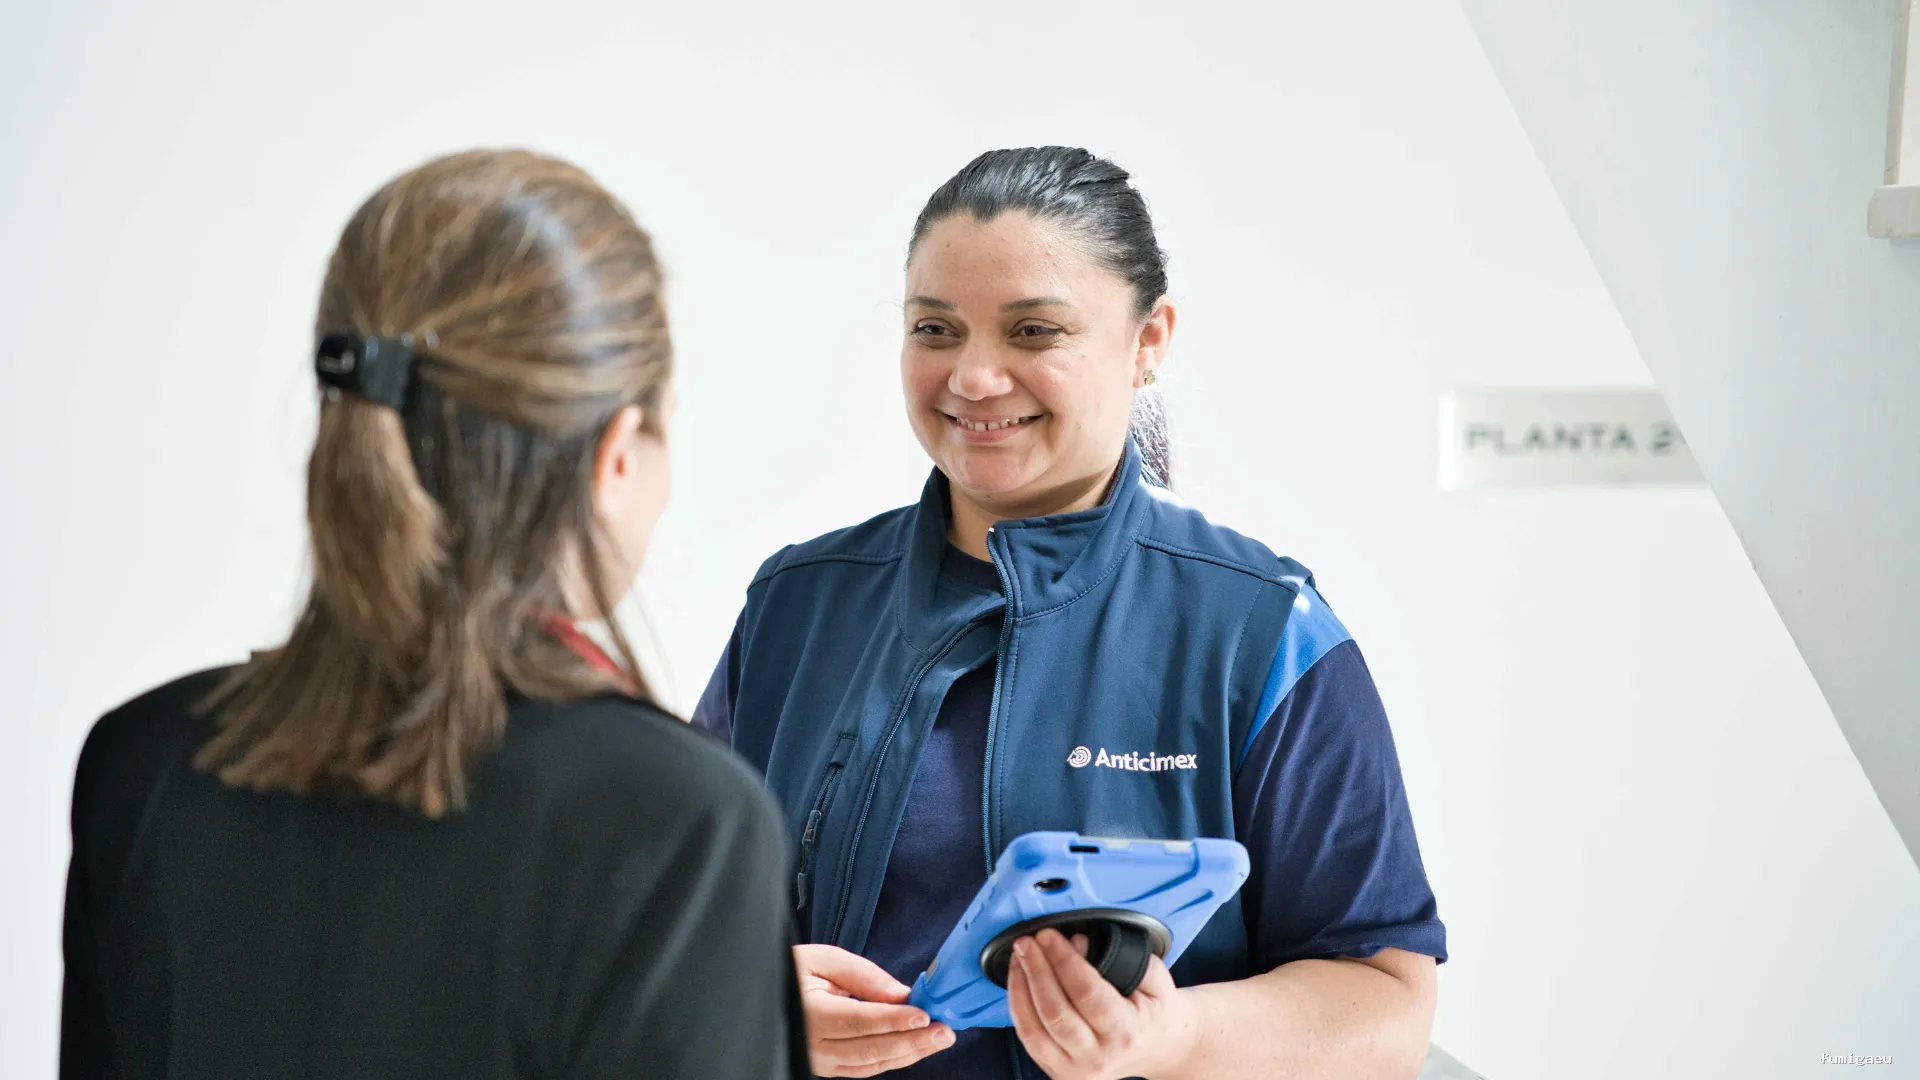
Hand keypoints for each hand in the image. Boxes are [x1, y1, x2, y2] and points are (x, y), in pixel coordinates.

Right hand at [794, 944, 955, 1075]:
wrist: (762, 992)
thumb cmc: (791, 970)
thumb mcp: (823, 959)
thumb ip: (862, 975)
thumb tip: (900, 993)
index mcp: (809, 1012)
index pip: (859, 1020)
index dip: (893, 1020)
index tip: (924, 1015)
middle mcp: (812, 1044)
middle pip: (869, 1049)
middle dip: (911, 1041)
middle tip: (944, 1031)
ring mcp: (818, 1062)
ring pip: (870, 1065)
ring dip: (908, 1053)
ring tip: (938, 1039)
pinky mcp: (825, 1068)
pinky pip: (862, 1070)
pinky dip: (891, 1059)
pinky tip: (914, 1047)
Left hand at [1006, 929, 1198, 1079]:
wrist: (1156, 1047)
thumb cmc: (1153, 1011)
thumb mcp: (1156, 979)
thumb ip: (1125, 957)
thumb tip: (1079, 943)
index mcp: (1126, 1033)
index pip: (1087, 994)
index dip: (1063, 961)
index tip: (1049, 935)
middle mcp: (1099, 1057)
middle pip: (1055, 1012)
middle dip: (1036, 970)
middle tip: (1028, 941)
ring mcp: (1075, 1070)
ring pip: (1033, 1030)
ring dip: (1020, 988)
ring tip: (1019, 956)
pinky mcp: (1058, 1072)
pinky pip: (1028, 1039)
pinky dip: (1017, 1006)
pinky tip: (1018, 980)